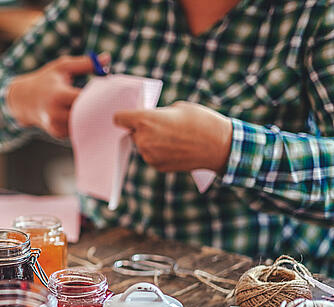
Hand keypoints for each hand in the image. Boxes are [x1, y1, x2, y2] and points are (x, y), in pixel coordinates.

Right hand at [6, 53, 109, 138]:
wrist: (23, 100)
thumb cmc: (45, 80)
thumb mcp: (62, 67)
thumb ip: (85, 63)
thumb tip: (107, 58)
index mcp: (59, 95)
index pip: (86, 100)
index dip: (101, 97)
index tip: (112, 92)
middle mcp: (56, 114)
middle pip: (87, 116)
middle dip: (100, 109)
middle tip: (114, 103)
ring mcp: (56, 126)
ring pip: (84, 125)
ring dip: (94, 118)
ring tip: (103, 109)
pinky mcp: (58, 134)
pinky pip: (78, 130)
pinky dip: (85, 124)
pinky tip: (90, 116)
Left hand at [113, 101, 232, 173]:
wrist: (219, 146)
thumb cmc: (201, 121)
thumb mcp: (177, 107)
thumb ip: (157, 114)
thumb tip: (148, 121)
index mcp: (145, 121)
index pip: (119, 118)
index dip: (125, 116)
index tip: (131, 116)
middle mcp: (143, 139)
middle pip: (132, 132)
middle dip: (143, 129)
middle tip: (162, 125)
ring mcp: (149, 155)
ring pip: (142, 145)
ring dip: (151, 141)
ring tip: (173, 137)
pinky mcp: (157, 166)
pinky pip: (151, 156)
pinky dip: (159, 152)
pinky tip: (176, 148)